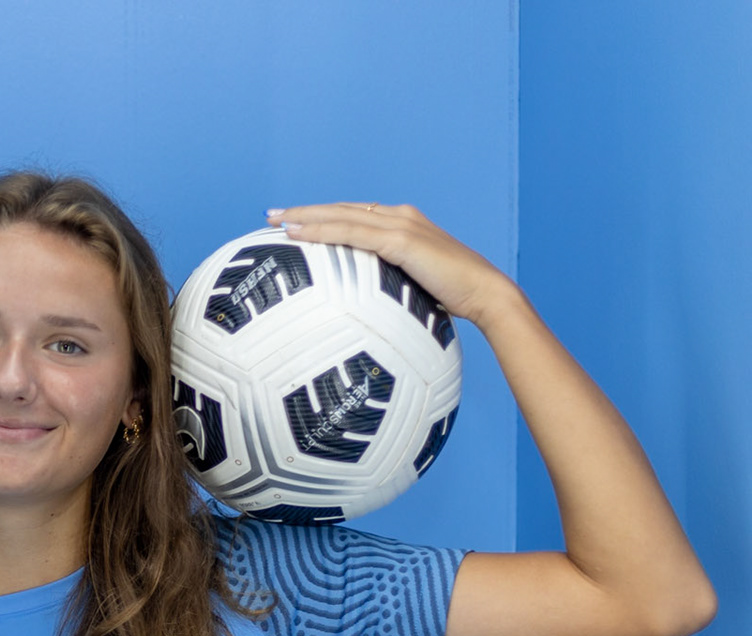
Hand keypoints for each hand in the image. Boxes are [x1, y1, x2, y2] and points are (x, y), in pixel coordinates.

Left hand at [266, 203, 517, 326]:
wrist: (486, 294)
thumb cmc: (452, 298)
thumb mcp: (412, 286)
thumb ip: (388, 283)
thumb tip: (361, 305)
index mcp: (403, 224)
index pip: (354, 215)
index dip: (323, 216)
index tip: (293, 222)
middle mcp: (400, 217)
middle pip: (342, 209)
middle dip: (305, 211)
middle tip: (271, 215)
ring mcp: (401, 225)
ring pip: (342, 216)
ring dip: (306, 216)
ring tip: (275, 220)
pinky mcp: (402, 241)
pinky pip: (352, 233)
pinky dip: (323, 231)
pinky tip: (299, 234)